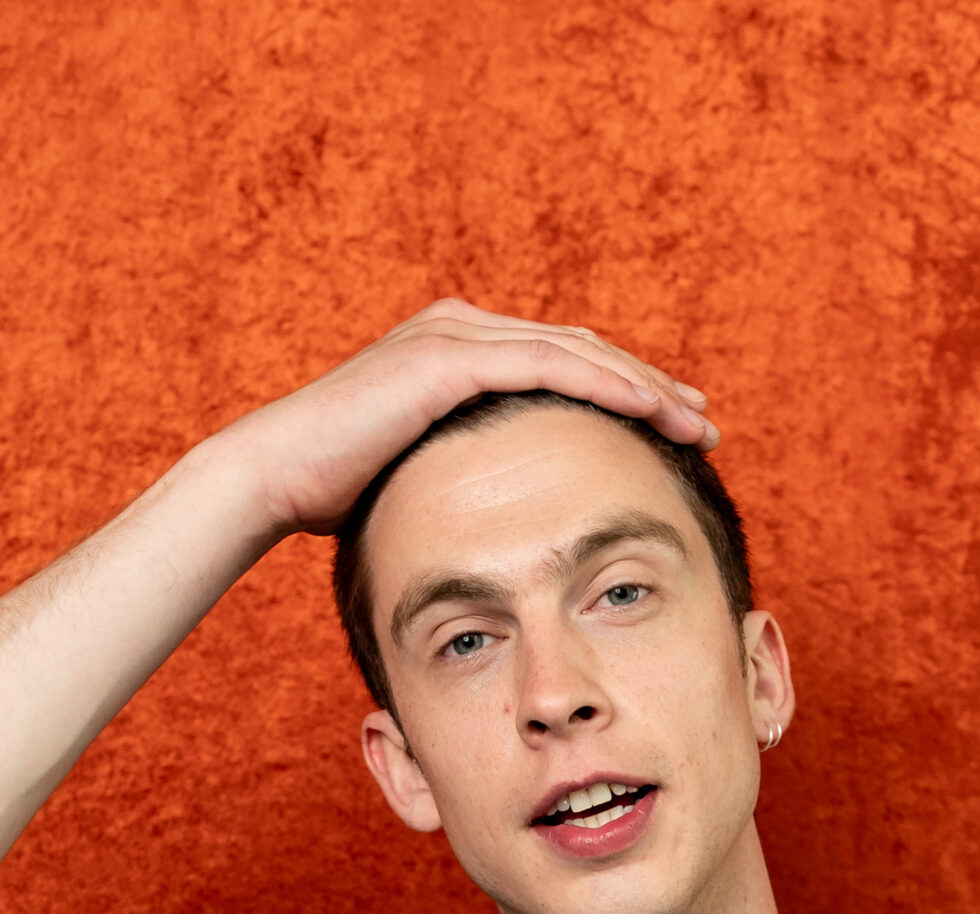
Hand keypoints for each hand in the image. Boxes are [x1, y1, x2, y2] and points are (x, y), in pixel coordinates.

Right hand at [216, 298, 716, 537]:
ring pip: (577, 352)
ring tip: (693, 421)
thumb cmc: (341, 494)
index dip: (623, 395)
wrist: (276, 476)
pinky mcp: (449, 356)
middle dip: (648, 387)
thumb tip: (506, 520)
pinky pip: (547, 364)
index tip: (672, 429)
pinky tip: (647, 409)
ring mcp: (455, 333)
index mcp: (460, 350)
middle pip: (583, 350)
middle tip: (703, 422)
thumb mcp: (426, 480)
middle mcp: (463, 327)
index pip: (563, 365)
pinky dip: (603, 384)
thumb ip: (471, 477)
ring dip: (642, 386)